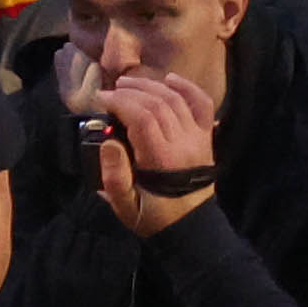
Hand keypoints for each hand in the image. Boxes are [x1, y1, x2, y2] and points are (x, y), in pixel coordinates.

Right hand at [78, 56, 224, 231]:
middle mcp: (184, 143)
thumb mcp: (126, 207)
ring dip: (153, 86)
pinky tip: (170, 79)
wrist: (191, 227)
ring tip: (129, 83)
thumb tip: (108, 143)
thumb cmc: (154, 217)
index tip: (100, 99)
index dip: (120, 102)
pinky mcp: (206, 137)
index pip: (143, 117)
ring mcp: (198, 137)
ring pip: (177, 100)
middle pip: (159, 104)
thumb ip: (114, 177)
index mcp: (162, 159)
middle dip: (132, 91)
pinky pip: (202, 104)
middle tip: (111, 90)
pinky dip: (188, 87)